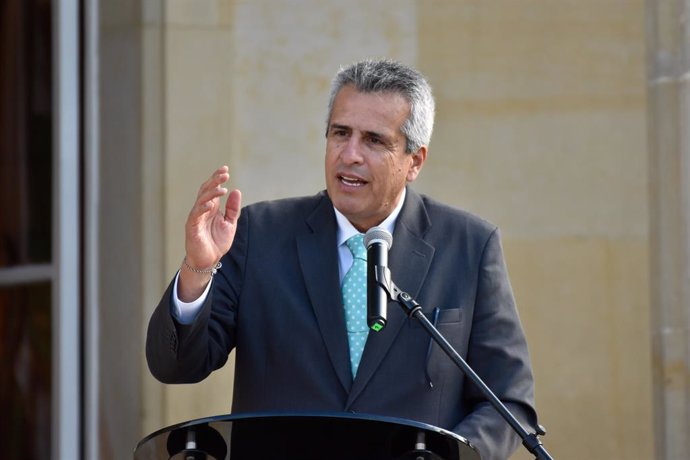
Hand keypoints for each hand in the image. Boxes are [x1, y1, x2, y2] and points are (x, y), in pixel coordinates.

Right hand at [178, 166, 241, 300]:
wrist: (208, 260)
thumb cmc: (216, 242)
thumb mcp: (229, 223)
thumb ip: (233, 209)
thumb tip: (236, 191)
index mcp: (211, 207)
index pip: (213, 188)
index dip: (217, 178)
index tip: (225, 168)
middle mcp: (202, 209)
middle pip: (206, 190)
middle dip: (214, 180)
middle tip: (224, 173)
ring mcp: (196, 217)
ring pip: (201, 200)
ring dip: (211, 192)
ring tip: (222, 188)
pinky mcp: (192, 227)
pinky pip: (196, 214)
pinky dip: (202, 208)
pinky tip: (211, 204)